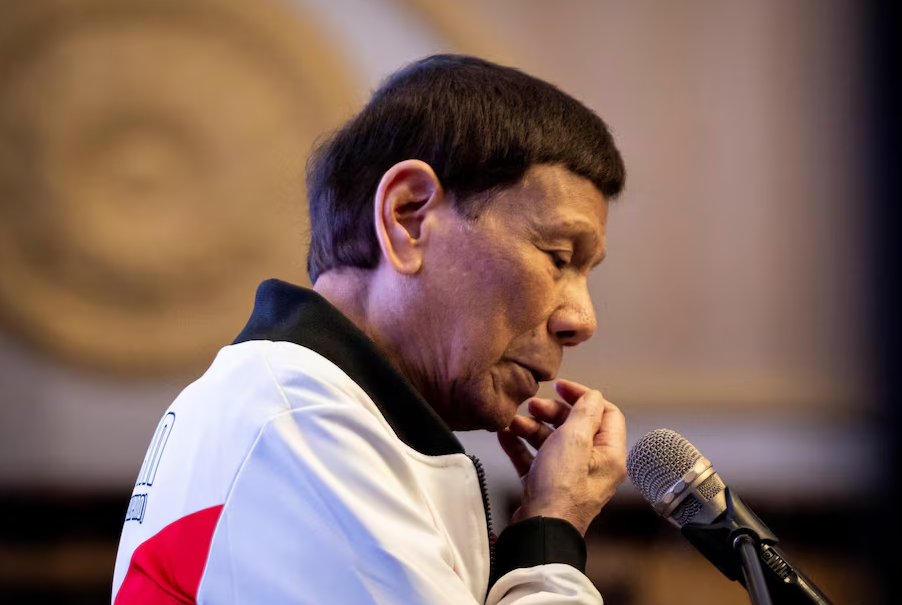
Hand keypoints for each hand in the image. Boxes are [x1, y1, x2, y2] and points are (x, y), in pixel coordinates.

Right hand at [497, 379, 626, 535]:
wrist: (540, 529)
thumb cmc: (561, 489)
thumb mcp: (575, 440)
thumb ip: (584, 413)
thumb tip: (592, 395)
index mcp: (608, 453)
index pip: (605, 413)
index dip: (582, 396)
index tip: (559, 387)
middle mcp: (593, 464)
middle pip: (575, 425)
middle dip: (551, 412)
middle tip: (532, 406)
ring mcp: (569, 476)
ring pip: (552, 441)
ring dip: (531, 427)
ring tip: (512, 423)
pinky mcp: (547, 486)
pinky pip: (535, 458)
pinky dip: (521, 445)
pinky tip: (505, 436)